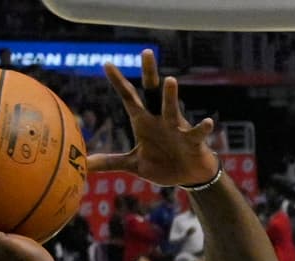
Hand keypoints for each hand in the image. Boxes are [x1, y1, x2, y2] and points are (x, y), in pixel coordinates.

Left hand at [87, 51, 220, 186]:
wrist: (190, 175)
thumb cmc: (163, 165)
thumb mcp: (135, 164)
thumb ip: (111, 161)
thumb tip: (85, 164)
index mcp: (143, 122)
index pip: (129, 97)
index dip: (118, 82)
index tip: (106, 63)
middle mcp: (160, 119)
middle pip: (153, 92)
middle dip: (149, 73)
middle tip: (146, 52)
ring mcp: (177, 128)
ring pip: (172, 108)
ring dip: (171, 96)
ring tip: (170, 80)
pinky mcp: (192, 141)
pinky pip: (197, 133)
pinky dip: (202, 128)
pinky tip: (208, 122)